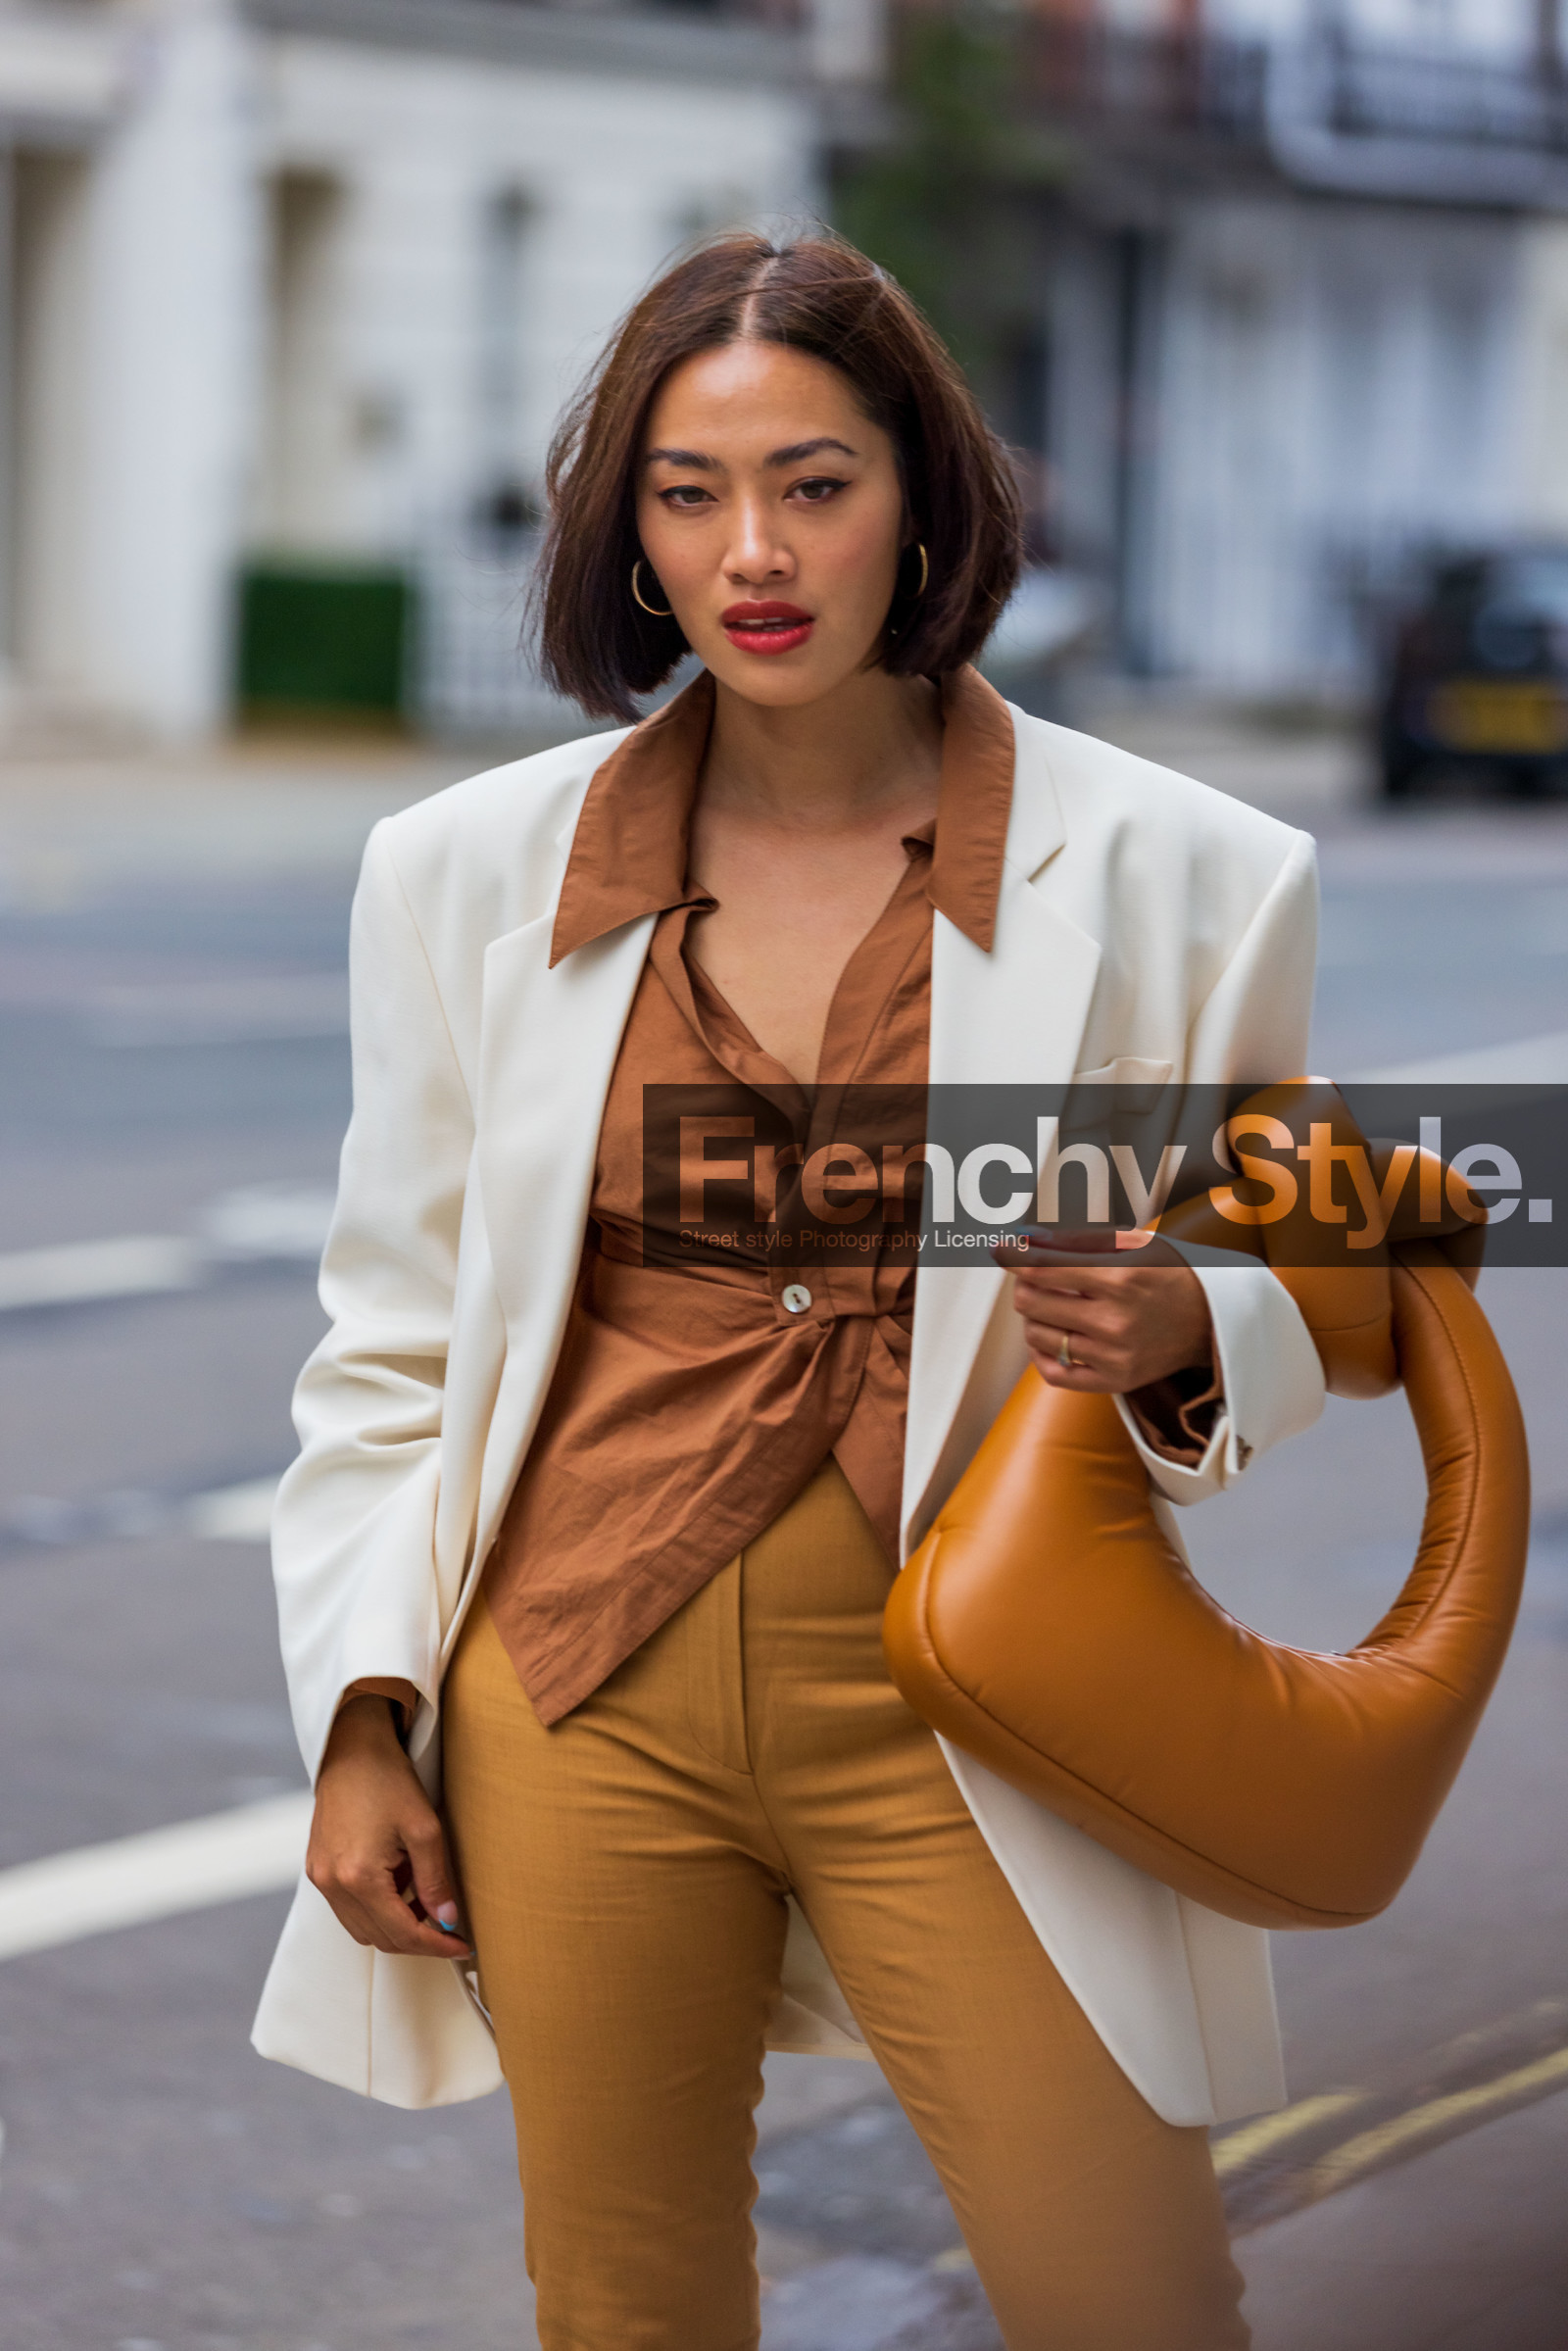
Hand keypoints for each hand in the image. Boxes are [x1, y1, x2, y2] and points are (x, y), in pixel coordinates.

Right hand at [307, 1696, 472, 1959]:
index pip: (402, 1933)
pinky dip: (377, 1909)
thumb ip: (435, 1881)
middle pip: (380, 1939)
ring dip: (397, 1926)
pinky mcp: (317, 1869)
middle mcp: (332, 1885)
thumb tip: (447, 1921)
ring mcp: (320, 1879)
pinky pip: (349, 1909)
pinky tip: (399, 1884)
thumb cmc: (389, 1780)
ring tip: (425, 1898)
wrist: (352, 1749)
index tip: (463, 1946)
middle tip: (450, 1928)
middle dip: (418, 1940)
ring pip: (363, 1929)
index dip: (436, 1945)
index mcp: (358, 1878)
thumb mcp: (425, 1829)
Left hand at [997, 1228, 1212, 1393]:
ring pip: (1035, 1335)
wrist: (1212, 1321)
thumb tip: (1022, 1236)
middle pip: (1032, 1301)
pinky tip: (1049, 1336)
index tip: (1001, 1250)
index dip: (1014, 1257)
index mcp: (1120, 1279)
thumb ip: (1075, 1239)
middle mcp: (1115, 1321)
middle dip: (1024, 1284)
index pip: (1043, 1268)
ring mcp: (1114, 1357)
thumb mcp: (1132, 1244)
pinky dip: (1040, 1353)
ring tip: (1049, 1305)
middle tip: (1034, 1277)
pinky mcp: (1114, 1382)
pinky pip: (1052, 1373)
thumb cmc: (1169, 1273)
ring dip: (1032, 1316)